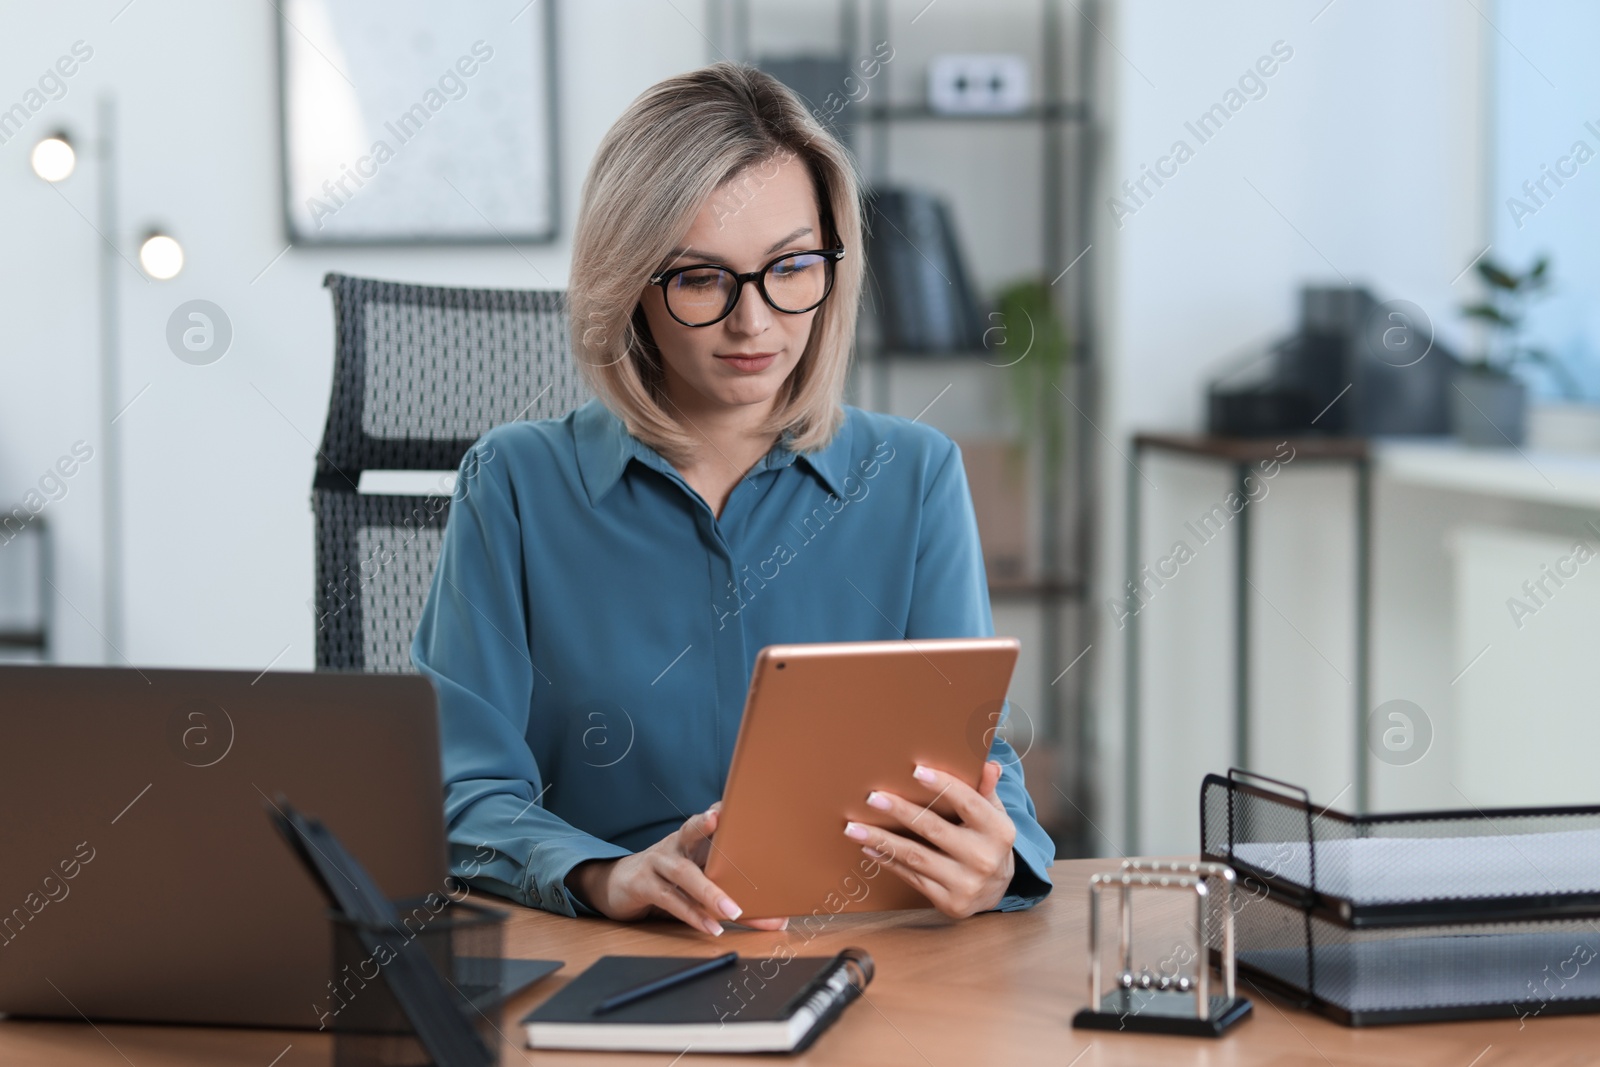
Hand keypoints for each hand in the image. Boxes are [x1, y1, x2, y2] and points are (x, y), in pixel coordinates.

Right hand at [565, 803, 788, 935]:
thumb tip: (778, 918)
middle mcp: (675, 844)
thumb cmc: (672, 878)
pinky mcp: (643, 885)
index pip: (710, 817)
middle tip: (721, 820)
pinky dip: (693, 915)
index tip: (735, 802)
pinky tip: (712, 927)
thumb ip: (734, 891)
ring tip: (734, 911)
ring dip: (710, 893)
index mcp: (693, 837)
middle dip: (706, 825)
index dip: (721, 808)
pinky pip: (670, 900)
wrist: (621, 884)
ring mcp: (657, 863)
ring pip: (684, 873)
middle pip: (691, 830)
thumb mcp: (700, 876)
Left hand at [845, 760, 1015, 918]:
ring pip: (916, 856)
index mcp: (999, 831)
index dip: (942, 786)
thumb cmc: (987, 841)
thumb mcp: (993, 814)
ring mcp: (966, 883)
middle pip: (934, 829)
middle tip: (872, 798)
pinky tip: (868, 847)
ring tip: (854, 827)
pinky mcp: (949, 902)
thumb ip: (986, 789)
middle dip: (900, 812)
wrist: (996, 890)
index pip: (968, 803)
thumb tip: (988, 764)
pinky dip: (888, 860)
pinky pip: (911, 877)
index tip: (915, 770)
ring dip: (882, 839)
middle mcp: (984, 858)